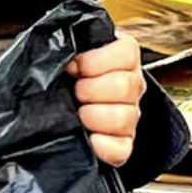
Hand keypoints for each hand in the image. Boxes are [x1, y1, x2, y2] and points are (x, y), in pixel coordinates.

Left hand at [69, 35, 149, 167]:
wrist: (59, 101)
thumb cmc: (64, 73)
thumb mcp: (69, 51)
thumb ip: (69, 43)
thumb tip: (59, 45)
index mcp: (123, 57)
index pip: (126, 53)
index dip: (95, 61)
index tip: (74, 67)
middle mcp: (133, 86)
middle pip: (127, 85)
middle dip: (91, 89)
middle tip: (75, 91)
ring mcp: (130, 116)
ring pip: (124, 118)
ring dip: (94, 116)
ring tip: (79, 113)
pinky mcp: (122, 144)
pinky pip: (121, 149)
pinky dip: (103, 146)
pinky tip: (89, 138)